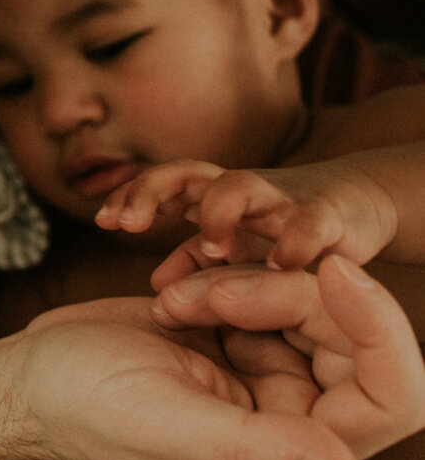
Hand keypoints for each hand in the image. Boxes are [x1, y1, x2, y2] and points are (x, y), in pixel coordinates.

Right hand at [0, 261, 424, 459]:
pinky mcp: (239, 336)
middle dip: (290, 295)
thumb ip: (259, 450)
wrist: (27, 377)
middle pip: (353, 337)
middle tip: (216, 290)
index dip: (383, 332)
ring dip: (245, 283)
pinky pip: (267, 287)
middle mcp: (293, 414)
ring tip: (177, 301)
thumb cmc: (85, 408)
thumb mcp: (169, 423)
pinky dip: (222, 276)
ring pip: (310, 305)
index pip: (391, 397)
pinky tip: (170, 297)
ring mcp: (266, 373)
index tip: (334, 272)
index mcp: (293, 449)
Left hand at [98, 157, 399, 286]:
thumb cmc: (280, 224)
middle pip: (185, 173)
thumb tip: (155, 287)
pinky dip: (293, 242)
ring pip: (238, 186)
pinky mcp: (325, 214)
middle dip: (152, 192)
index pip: (161, 183)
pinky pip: (307, 222)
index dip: (131, 196)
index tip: (103, 220)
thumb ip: (193, 261)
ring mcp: (279, 197)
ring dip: (217, 214)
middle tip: (130, 224)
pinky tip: (280, 266)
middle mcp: (239, 189)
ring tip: (210, 248)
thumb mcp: (234, 245)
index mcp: (211, 194)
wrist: (355, 205)